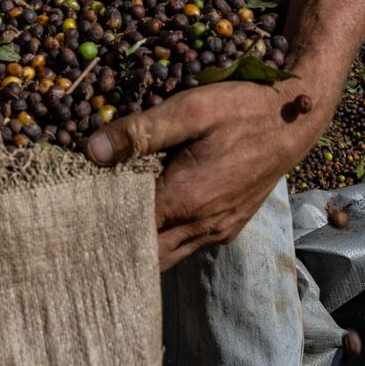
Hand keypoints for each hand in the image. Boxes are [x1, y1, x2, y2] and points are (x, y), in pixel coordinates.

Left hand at [85, 79, 329, 269]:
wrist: (293, 120)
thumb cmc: (240, 110)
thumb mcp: (188, 110)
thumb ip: (139, 133)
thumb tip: (92, 151)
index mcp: (185, 200)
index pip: (127, 229)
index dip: (98, 224)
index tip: (70, 216)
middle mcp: (200, 225)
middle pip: (145, 254)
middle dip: (114, 245)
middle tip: (79, 230)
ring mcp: (217, 230)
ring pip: (166, 255)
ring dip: (138, 246)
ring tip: (104, 227)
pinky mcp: (227, 227)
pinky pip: (185, 245)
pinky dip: (161, 241)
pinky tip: (143, 220)